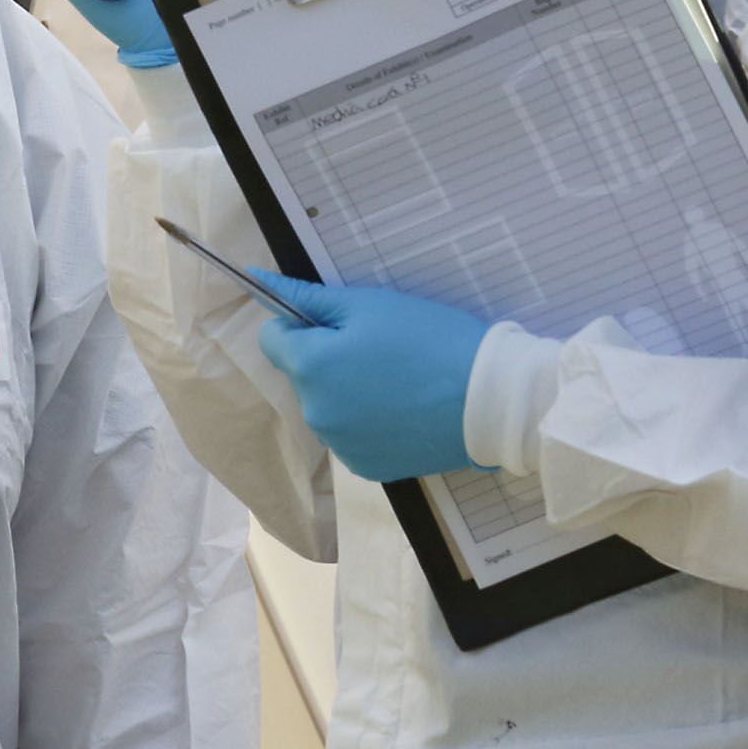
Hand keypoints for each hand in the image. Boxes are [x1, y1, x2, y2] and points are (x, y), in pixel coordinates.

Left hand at [257, 281, 493, 481]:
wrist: (490, 399)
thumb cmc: (429, 339)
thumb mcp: (370, 305)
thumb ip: (309, 297)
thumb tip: (257, 281)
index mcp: (310, 368)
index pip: (273, 338)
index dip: (303, 324)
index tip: (341, 322)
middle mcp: (315, 413)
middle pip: (303, 375)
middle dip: (329, 359)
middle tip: (381, 348)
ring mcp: (340, 446)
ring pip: (327, 406)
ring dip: (347, 392)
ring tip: (397, 379)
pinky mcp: (367, 468)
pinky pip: (351, 436)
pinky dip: (368, 422)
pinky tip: (403, 409)